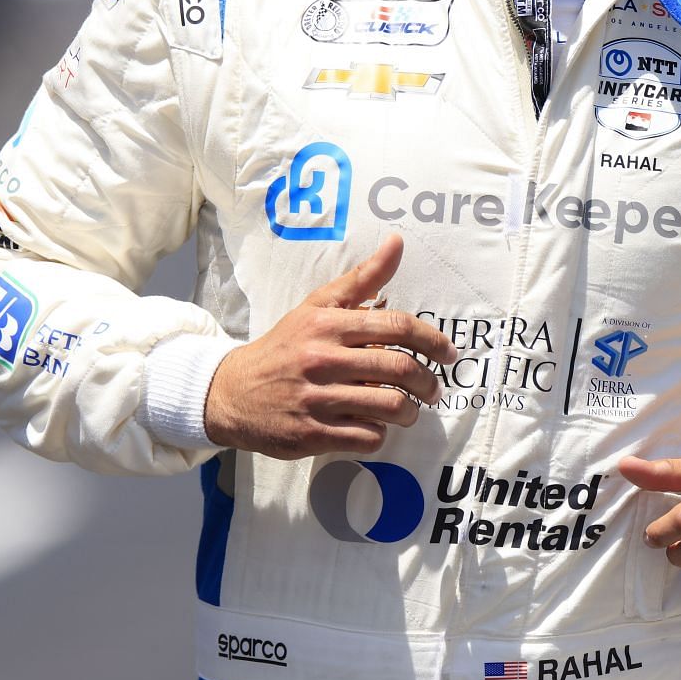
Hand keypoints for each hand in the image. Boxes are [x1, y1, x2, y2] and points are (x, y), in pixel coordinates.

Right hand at [203, 234, 458, 458]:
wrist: (232, 391)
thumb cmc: (285, 347)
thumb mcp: (316, 307)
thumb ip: (361, 279)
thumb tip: (397, 242)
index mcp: (327, 325)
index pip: (396, 326)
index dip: (432, 340)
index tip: (448, 353)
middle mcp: (322, 359)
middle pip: (400, 369)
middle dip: (428, 383)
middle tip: (433, 389)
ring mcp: (316, 399)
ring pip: (389, 407)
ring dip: (410, 412)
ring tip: (409, 411)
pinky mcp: (310, 434)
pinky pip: (366, 437)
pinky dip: (379, 433)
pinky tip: (374, 425)